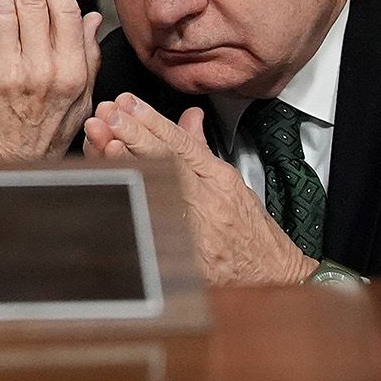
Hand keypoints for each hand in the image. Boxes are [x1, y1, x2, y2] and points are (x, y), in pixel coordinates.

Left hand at [0, 0, 102, 162]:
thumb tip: (92, 19)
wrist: (12, 166)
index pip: (63, 10)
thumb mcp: (81, 99)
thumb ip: (87, 57)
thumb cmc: (47, 132)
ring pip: (2, 12)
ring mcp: (8, 74)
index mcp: (71, 72)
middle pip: (31, 3)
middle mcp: (42, 70)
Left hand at [85, 93, 314, 287]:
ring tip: (103, 142)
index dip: (153, 121)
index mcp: (220, 180)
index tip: (128, 103)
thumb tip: (189, 118)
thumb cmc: (255, 234)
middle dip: (133, 134)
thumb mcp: (232, 185)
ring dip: (127, 164)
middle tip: (108, 113)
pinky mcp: (188, 256)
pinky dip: (136, 204)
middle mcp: (208, 200)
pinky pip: (156, 226)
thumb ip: (203, 150)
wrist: (277, 277)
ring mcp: (197, 229)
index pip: (182, 143)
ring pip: (158, 188)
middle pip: (166, 160)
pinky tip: (117, 187)